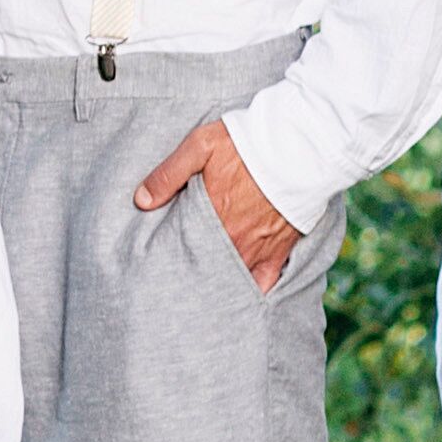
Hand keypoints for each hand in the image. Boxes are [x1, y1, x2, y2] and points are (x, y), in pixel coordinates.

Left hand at [139, 116, 298, 286]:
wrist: (300, 148)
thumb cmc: (249, 143)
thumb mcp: (200, 146)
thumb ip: (169, 174)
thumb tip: (141, 200)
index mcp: (209, 216)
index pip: (181, 246)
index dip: (169, 254)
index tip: (159, 258)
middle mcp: (231, 238)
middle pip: (204, 265)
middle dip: (190, 270)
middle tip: (177, 278)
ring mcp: (255, 248)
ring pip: (228, 276)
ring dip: (215, 281)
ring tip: (201, 289)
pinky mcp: (278, 251)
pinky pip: (264, 283)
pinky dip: (251, 291)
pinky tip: (238, 298)